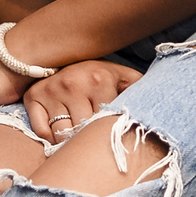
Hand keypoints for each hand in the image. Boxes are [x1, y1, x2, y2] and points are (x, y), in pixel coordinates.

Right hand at [24, 61, 144, 143]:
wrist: (64, 55)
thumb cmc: (100, 75)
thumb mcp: (124, 77)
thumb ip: (142, 90)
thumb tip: (162, 108)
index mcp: (99, 80)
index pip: (104, 123)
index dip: (107, 132)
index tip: (109, 133)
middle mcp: (72, 84)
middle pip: (82, 132)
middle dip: (87, 139)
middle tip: (91, 139)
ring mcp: (50, 91)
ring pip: (61, 135)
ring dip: (69, 141)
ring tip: (77, 137)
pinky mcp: (33, 98)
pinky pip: (42, 131)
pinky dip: (50, 138)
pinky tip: (59, 131)